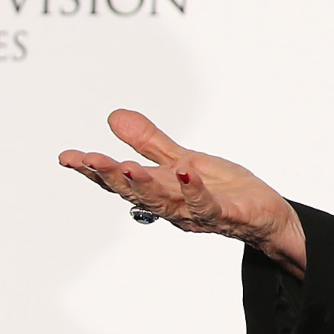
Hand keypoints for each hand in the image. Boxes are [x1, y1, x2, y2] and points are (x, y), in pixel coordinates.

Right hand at [58, 109, 306, 277]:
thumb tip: (114, 117)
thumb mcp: (183, 160)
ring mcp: (196, 213)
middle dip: (110, 176)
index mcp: (159, 190)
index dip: (93, 171)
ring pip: (165, 202)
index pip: (120, 182)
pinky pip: (207, 205)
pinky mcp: (225, 215)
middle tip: (88, 160)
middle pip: (135, 192)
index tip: (67, 157)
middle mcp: (171, 206)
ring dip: (145, 186)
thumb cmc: (224, 190)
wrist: (266, 216)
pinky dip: (195, 190)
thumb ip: (150, 143)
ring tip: (127, 166)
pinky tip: (187, 172)